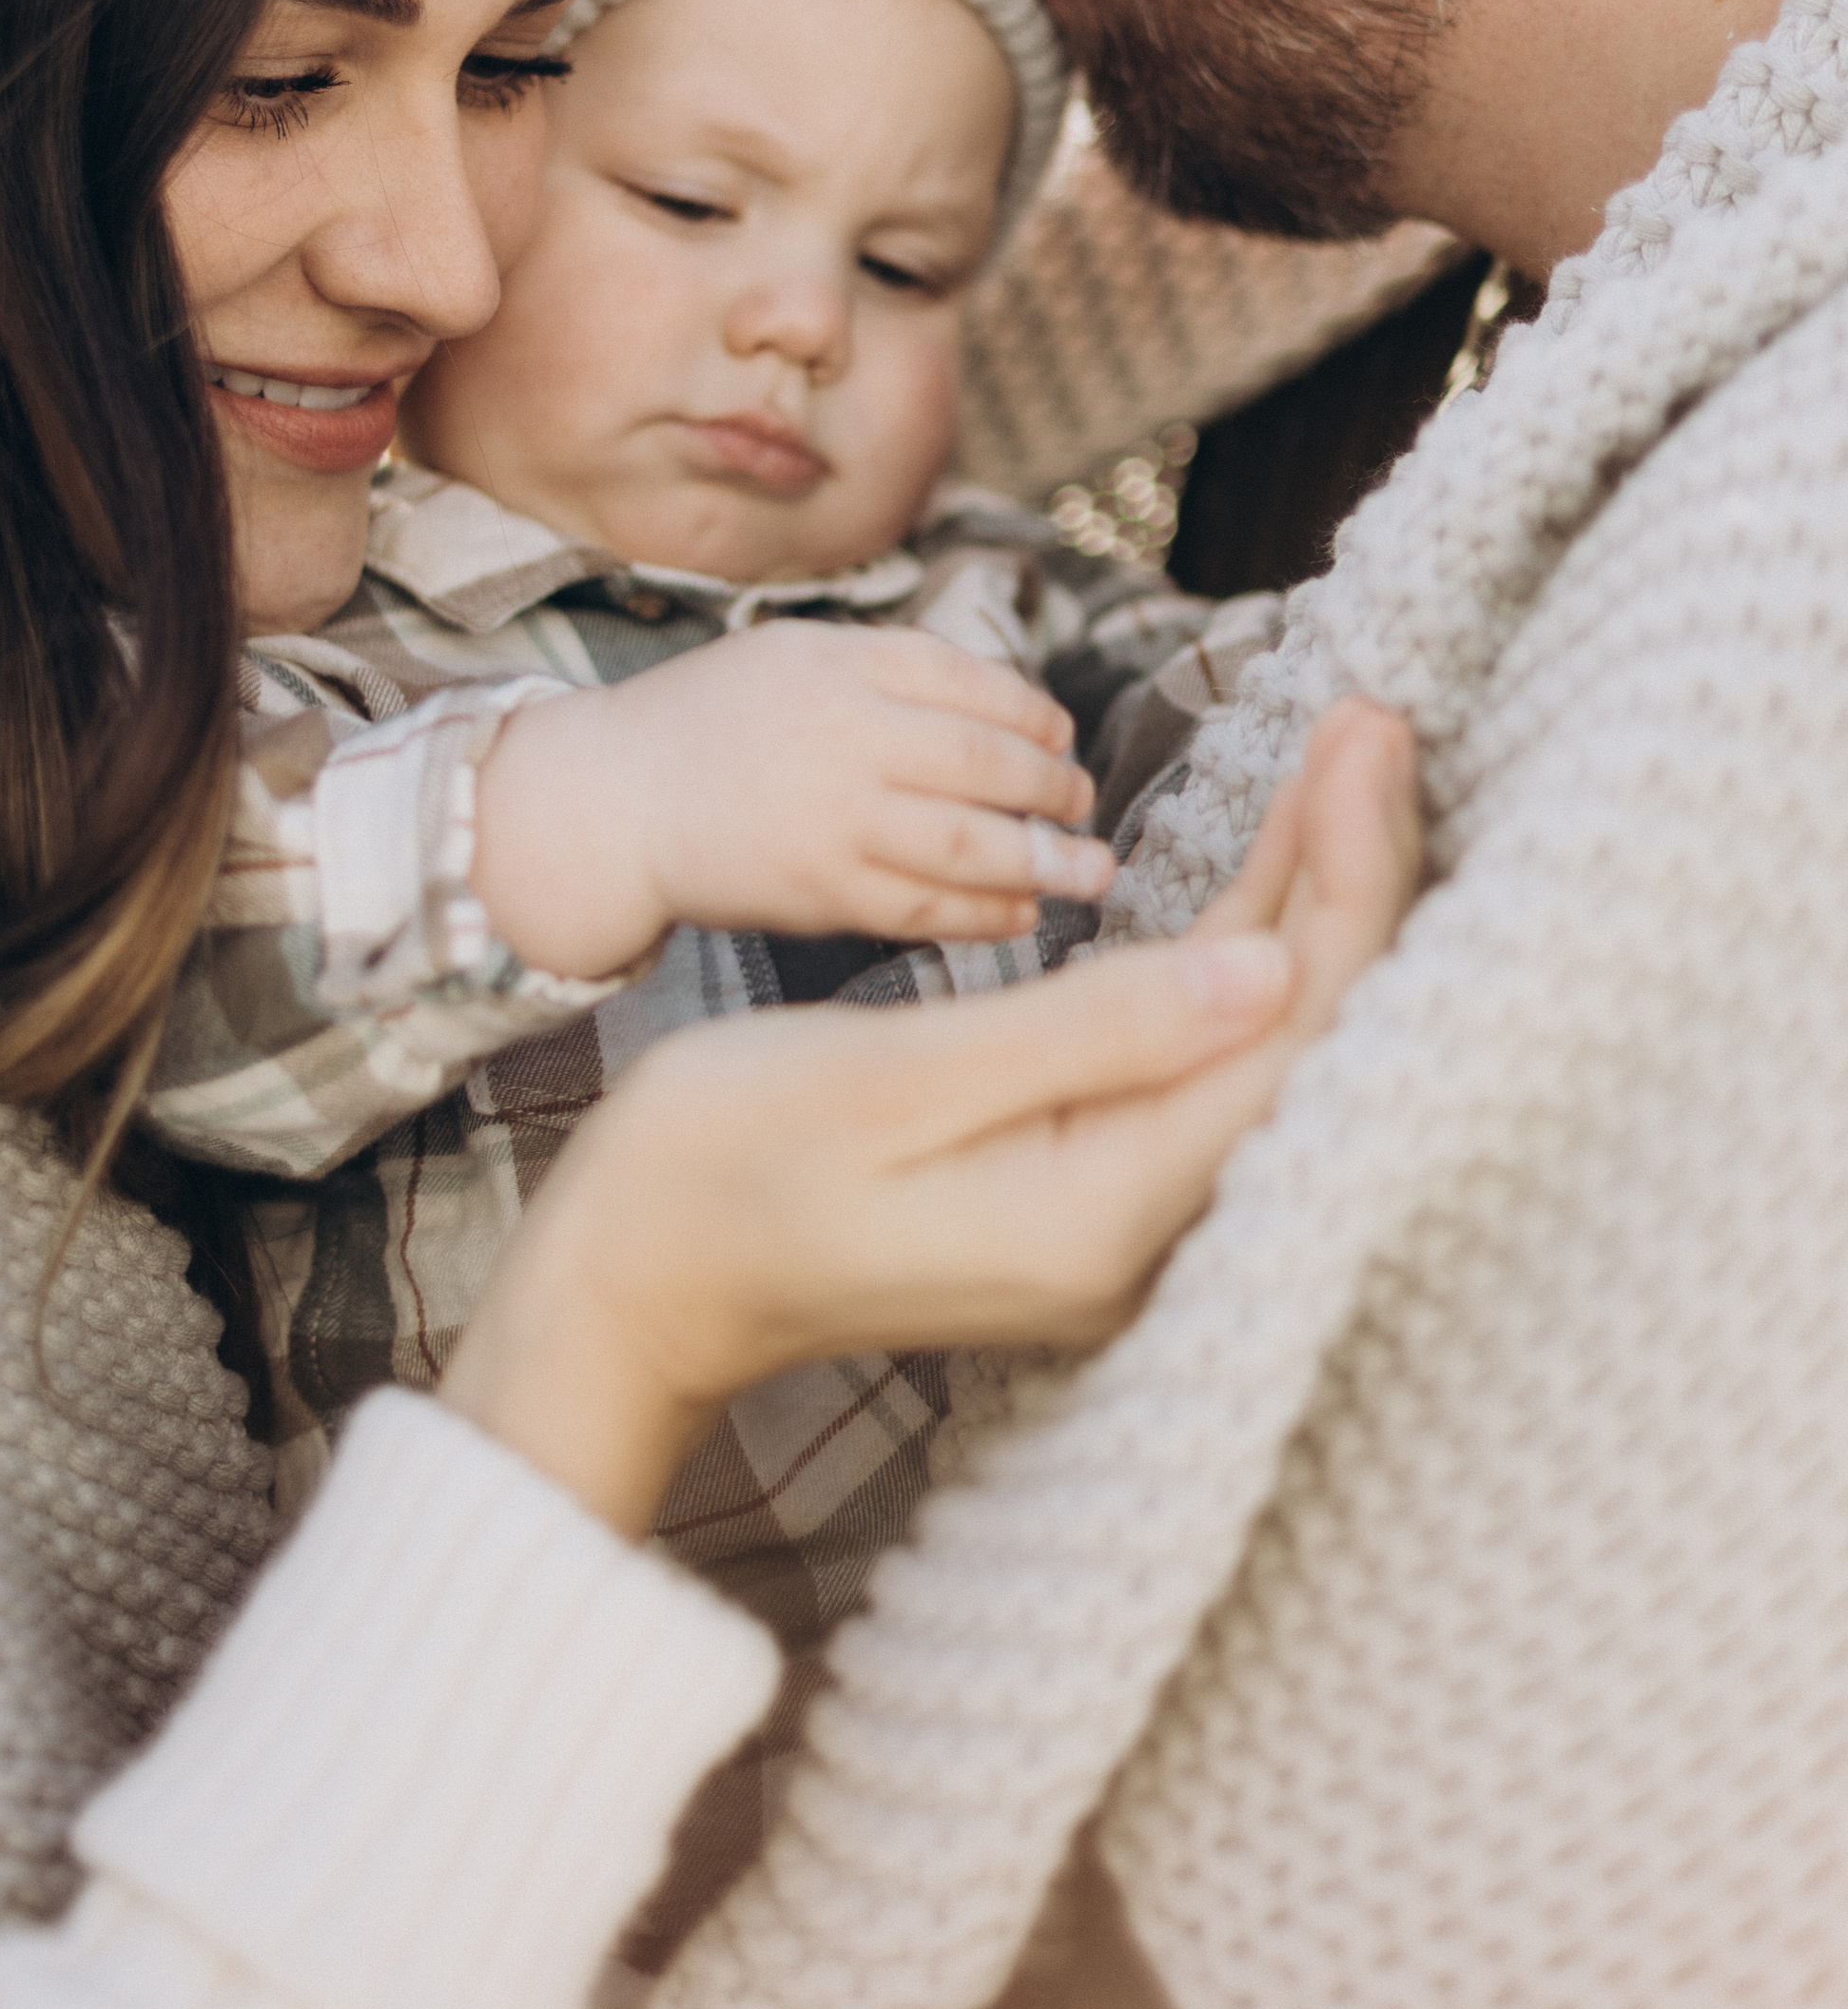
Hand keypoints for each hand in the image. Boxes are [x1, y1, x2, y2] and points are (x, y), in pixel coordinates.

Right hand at [443, 698, 1419, 1531]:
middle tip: (1379, 719)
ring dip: (1308, 900)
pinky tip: (1272, 868)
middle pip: (1308, 1040)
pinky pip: (1198, 1056)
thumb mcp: (892, 1080)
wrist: (630, 1288)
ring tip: (1351, 757)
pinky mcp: (1087, 1189)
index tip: (1365, 739)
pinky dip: (1239, 951)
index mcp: (1103, 1213)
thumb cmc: (722, 1169)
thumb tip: (1265, 967)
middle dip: (1353, 870)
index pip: (1292, 1033)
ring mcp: (1118, 1222)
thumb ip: (1087, 1031)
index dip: (1348, 878)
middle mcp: (1141, 1238)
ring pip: (1261, 1041)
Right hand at [470, 619, 1110, 982]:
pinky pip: (925, 909)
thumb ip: (889, 671)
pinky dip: (986, 915)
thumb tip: (1009, 713)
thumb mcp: (792, 655)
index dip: (1032, 714)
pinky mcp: (819, 893)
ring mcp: (833, 820)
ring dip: (1045, 861)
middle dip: (1053, 789)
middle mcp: (842, 737)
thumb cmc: (707, 722)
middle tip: (1083, 805)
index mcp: (837, 664)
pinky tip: (1021, 913)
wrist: (612, 800)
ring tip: (1088, 870)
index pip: (970, 682)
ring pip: (969, 845)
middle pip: (985, 763)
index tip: (1058, 737)